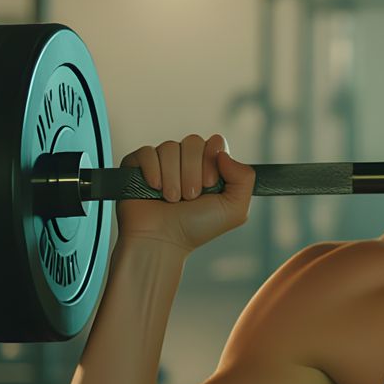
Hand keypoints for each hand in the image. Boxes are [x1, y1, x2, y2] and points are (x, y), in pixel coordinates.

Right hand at [115, 133, 255, 251]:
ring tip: (172, 199)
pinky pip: (147, 152)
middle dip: (192, 172)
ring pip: (169, 147)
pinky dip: (152, 171)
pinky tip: (154, 189)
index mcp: (209, 166)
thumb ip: (245, 178)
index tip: (208, 185)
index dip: (211, 161)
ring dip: (172, 177)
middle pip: (193, 142)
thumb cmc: (197, 228)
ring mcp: (162, 161)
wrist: (163, 241)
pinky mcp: (138, 165)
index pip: (215, 143)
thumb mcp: (234, 208)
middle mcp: (186, 161)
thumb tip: (223, 153)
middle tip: (189, 196)